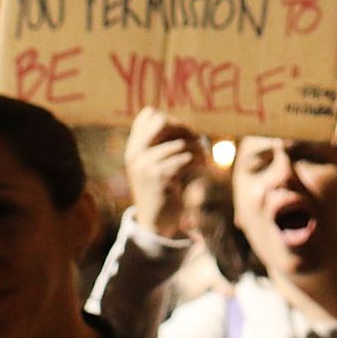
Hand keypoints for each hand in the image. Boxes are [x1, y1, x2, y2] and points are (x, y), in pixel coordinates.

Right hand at [123, 107, 203, 239]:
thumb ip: (160, 146)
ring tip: (203, 157)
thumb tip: (181, 124)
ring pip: (179, 143)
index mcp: (133, 148)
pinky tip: (203, 167)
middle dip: (184, 129)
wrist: (154, 222)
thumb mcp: (154, 166)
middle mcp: (135, 153)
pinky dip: (199, 161)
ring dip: (198, 149)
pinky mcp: (159, 176)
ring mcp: (145, 165)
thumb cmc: (160, 191)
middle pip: (162, 122)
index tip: (182, 134)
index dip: (171, 119)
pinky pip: (184, 158)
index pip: (148, 115)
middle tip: (196, 142)